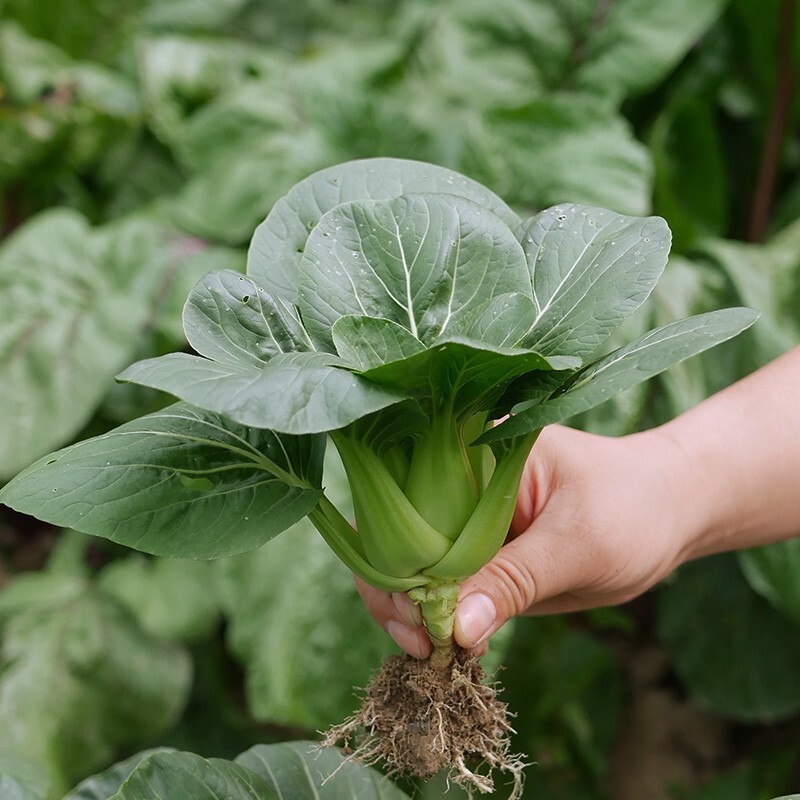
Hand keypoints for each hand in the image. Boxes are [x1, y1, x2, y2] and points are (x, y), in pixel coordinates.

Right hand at [357, 423, 693, 656]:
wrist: (672, 513)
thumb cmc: (634, 505)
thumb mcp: (578, 543)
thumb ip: (516, 581)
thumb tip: (455, 630)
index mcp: (472, 452)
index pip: (406, 499)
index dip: (392, 555)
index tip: (412, 611)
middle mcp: (459, 483)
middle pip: (397, 537)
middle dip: (396, 592)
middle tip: (421, 643)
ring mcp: (469, 522)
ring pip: (417, 568)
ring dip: (415, 612)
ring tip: (435, 653)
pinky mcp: (485, 554)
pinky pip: (448, 587)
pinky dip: (442, 618)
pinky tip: (450, 644)